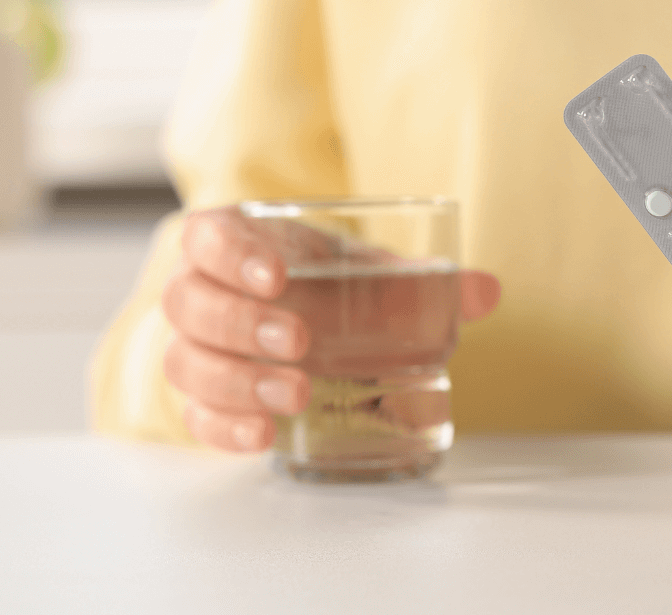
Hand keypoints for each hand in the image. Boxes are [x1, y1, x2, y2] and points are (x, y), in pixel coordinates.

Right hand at [161, 206, 501, 451]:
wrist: (280, 313)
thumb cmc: (314, 280)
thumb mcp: (357, 269)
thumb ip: (414, 277)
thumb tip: (485, 291)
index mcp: (229, 241)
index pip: (209, 236)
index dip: (234, 254)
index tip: (278, 275)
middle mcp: (197, 289)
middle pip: (191, 303)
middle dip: (243, 323)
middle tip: (300, 341)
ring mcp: (191, 346)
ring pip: (186, 362)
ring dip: (239, 380)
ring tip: (297, 394)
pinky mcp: (199, 398)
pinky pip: (195, 416)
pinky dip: (225, 429)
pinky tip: (264, 435)